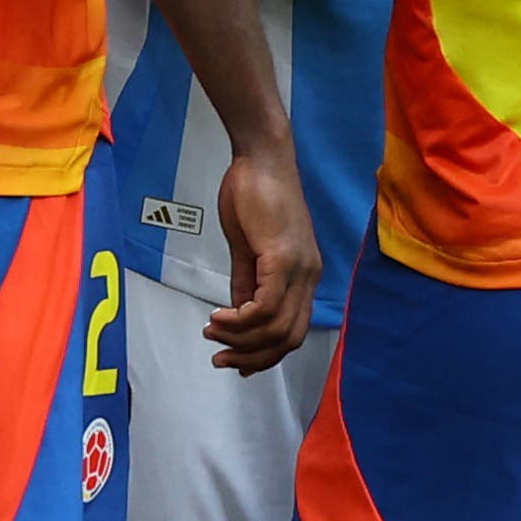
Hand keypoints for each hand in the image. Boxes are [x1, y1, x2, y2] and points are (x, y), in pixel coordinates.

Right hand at [205, 141, 318, 376]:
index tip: (236, 362)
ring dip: (240, 339)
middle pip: (288, 338)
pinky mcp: (282, 257)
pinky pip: (266, 304)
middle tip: (220, 358)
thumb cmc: (253, 195)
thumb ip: (245, 282)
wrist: (260, 158)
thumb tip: (238, 314)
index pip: (292, 331)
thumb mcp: (248, 248)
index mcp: (303, 276)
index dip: (265, 354)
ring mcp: (299, 268)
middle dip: (252, 356)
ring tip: (212, 332)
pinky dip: (240, 319)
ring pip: (276, 327)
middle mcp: (308, 276)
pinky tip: (218, 316)